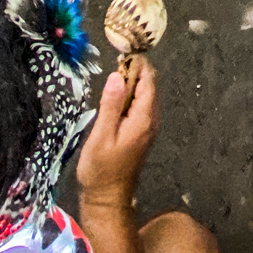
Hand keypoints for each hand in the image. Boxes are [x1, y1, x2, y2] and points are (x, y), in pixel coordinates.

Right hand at [75, 66, 159, 208]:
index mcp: (143, 118)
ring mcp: (148, 127)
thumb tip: (117, 75)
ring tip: (113, 73)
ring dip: (132, 82)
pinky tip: (116, 95)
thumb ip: (111, 105)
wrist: (107, 199)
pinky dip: (131, 95)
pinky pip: (141, 106)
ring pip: (145, 95)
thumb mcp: (101, 135)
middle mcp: (151, 121)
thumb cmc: (101, 169)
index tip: (121, 52)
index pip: (148, 81)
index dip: (137, 64)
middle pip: (149, 86)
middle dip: (135, 70)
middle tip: (115, 60)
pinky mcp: (141, 133)